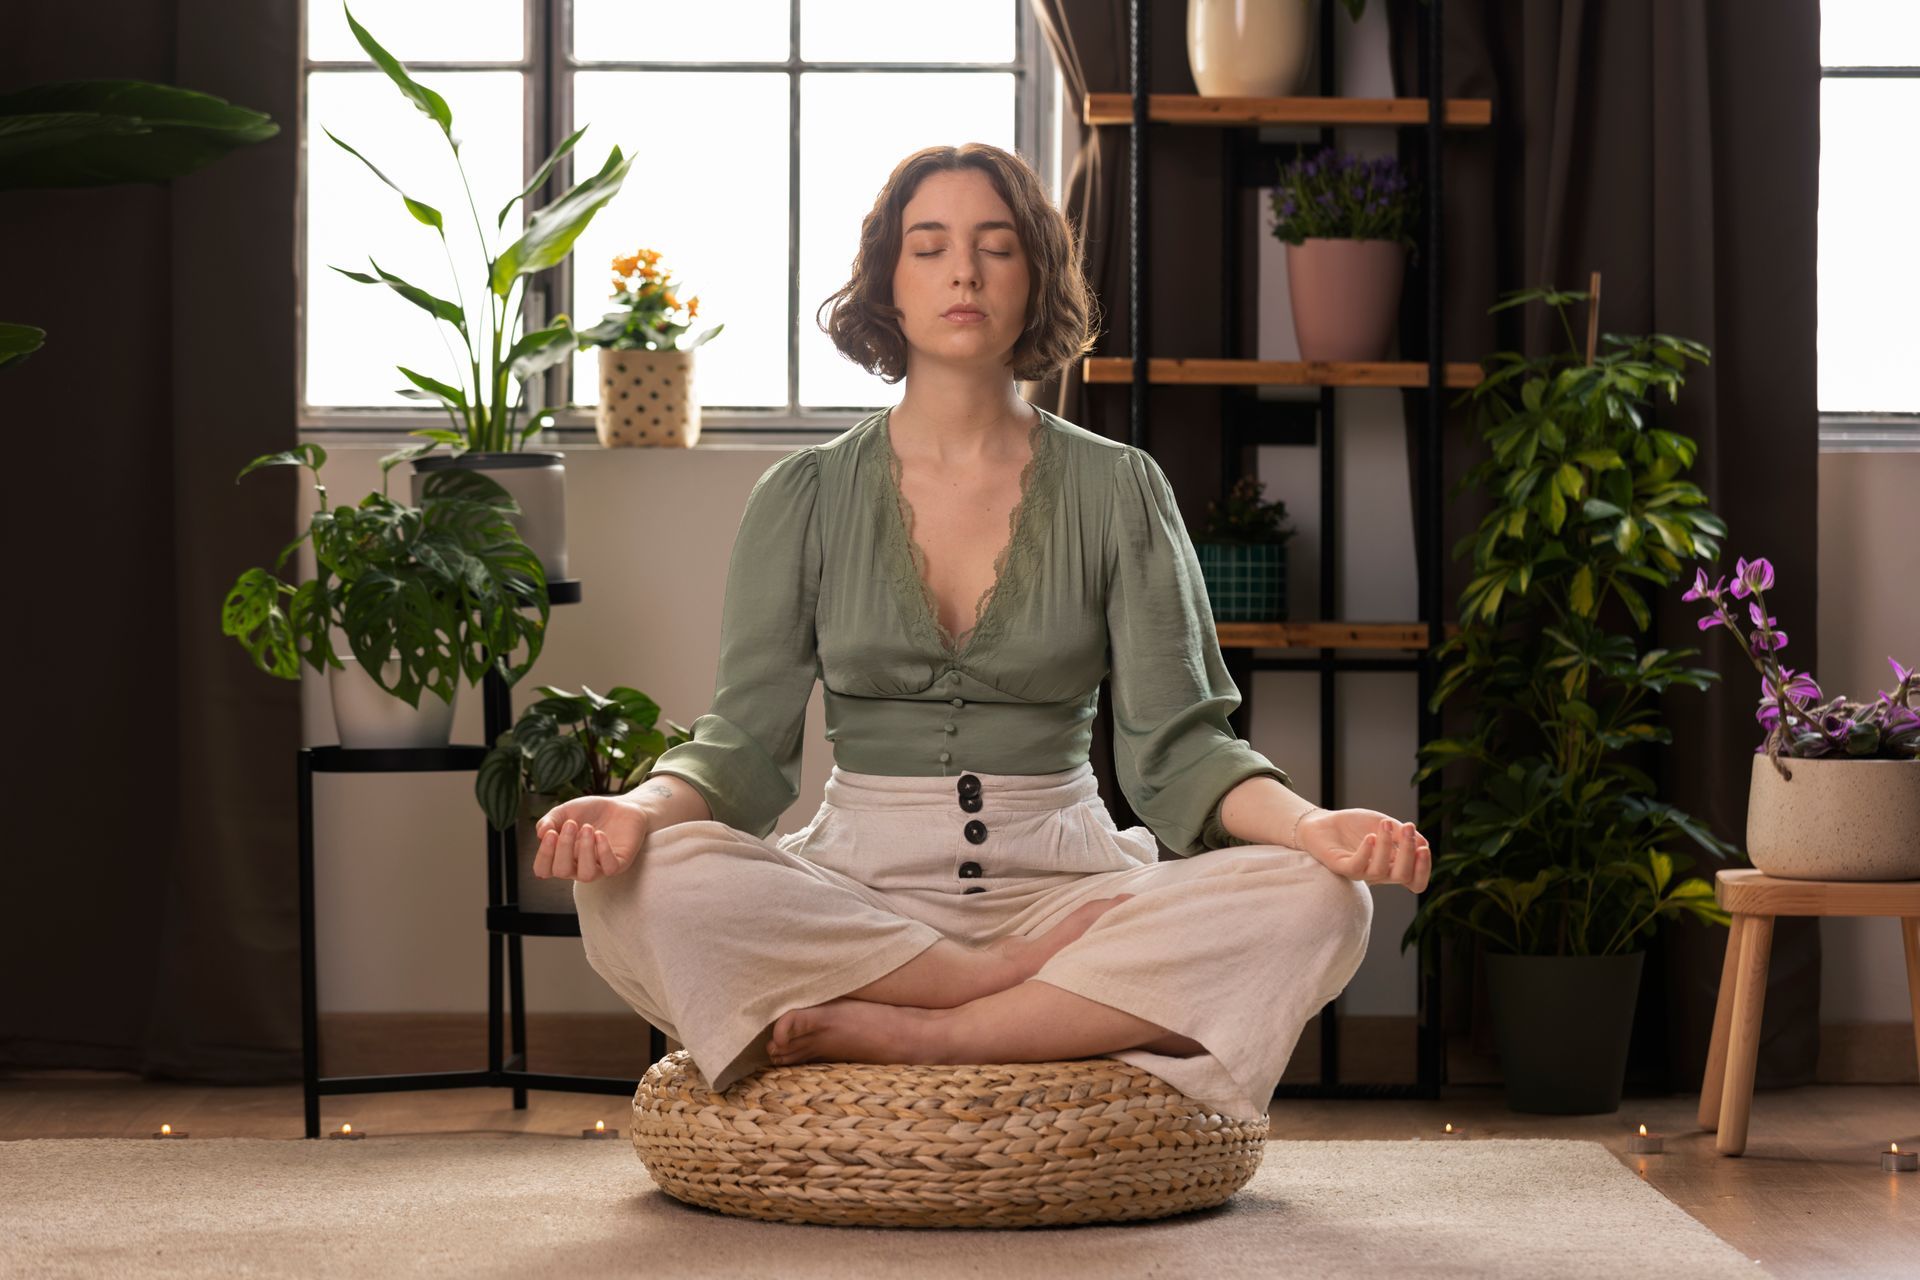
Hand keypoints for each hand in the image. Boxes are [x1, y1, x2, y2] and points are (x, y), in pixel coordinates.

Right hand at [531, 794, 651, 882]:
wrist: (620, 806)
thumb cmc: (590, 812)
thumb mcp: (566, 811)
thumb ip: (550, 820)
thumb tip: (539, 833)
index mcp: (561, 857)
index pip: (543, 870)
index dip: (544, 855)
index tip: (551, 833)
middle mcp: (577, 867)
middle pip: (562, 872)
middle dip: (563, 848)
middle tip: (571, 824)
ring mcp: (599, 868)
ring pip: (586, 875)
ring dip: (584, 850)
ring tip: (588, 827)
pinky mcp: (619, 864)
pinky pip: (610, 868)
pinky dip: (603, 851)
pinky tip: (601, 834)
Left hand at [1295, 807, 1430, 892]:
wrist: (1324, 821)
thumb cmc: (1355, 825)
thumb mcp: (1385, 824)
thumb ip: (1402, 834)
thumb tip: (1424, 844)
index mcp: (1393, 865)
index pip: (1415, 881)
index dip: (1423, 870)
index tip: (1424, 848)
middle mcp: (1379, 873)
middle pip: (1403, 876)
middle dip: (1409, 852)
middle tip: (1409, 828)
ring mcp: (1361, 872)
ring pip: (1382, 870)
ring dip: (1387, 845)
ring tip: (1384, 824)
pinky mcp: (1342, 868)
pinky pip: (1358, 867)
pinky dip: (1367, 851)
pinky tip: (1369, 836)